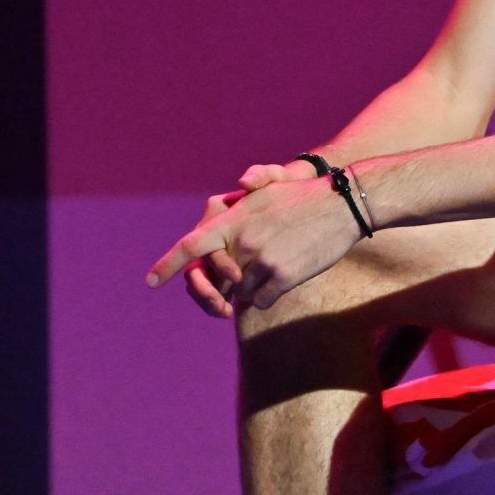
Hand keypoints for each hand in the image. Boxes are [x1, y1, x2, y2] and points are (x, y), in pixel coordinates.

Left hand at [149, 175, 360, 311]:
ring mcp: (262, 261)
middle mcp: (242, 242)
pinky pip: (261, 300)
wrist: (343, 206)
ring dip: (253, 285)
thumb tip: (222, 219)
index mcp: (233, 220)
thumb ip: (238, 211)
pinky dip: (269, 293)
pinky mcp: (283, 277)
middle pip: (220, 276)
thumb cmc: (304, 198)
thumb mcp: (264, 194)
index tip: (151, 281)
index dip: (168, 264)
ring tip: (278, 260)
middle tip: (245, 271)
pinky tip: (288, 273)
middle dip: (226, 281)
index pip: (191, 245)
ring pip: (241, 290)